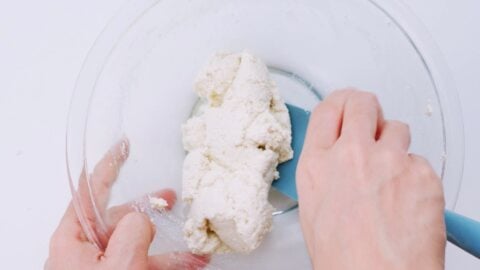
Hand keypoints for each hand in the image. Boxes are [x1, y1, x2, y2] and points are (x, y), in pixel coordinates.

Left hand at [46, 140, 208, 269]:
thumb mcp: (117, 267)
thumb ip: (131, 233)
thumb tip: (142, 217)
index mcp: (74, 240)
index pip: (90, 190)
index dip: (108, 164)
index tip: (123, 145)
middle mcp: (87, 252)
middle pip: (121, 218)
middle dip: (151, 211)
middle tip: (171, 200)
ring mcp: (105, 269)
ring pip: (141, 246)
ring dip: (171, 248)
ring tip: (197, 252)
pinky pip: (147, 265)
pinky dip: (171, 265)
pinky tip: (191, 266)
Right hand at [297, 89, 445, 269]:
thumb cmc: (345, 259)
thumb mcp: (314, 209)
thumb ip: (325, 172)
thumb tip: (336, 158)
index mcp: (318, 164)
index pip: (328, 109)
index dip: (340, 103)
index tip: (346, 105)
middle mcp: (352, 155)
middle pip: (362, 103)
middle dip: (368, 110)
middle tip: (372, 123)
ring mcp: (389, 161)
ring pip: (397, 128)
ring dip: (394, 144)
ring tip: (391, 174)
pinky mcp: (422, 174)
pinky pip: (420, 160)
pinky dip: (414, 174)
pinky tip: (407, 199)